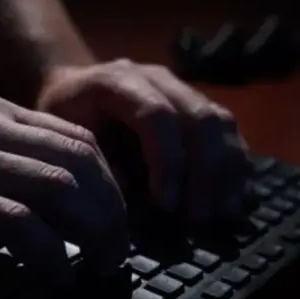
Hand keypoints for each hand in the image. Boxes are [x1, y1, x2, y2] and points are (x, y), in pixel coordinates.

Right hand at [0, 96, 126, 281]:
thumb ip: (9, 165)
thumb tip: (68, 207)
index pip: (80, 141)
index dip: (111, 186)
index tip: (117, 224)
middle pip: (81, 163)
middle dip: (112, 212)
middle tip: (117, 253)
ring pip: (60, 188)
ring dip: (91, 233)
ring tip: (96, 267)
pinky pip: (19, 222)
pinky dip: (48, 253)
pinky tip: (54, 275)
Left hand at [38, 59, 250, 223]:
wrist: (72, 87)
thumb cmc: (65, 121)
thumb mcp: (66, 141)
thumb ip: (97, 167)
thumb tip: (134, 206)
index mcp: (117, 81)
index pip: (156, 115)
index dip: (167, 162)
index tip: (167, 207)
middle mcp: (156, 77)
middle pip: (198, 118)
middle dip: (203, 174)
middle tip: (197, 220)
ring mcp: (181, 87)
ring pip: (220, 122)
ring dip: (225, 172)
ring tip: (221, 215)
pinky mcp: (198, 102)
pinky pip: (227, 129)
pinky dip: (234, 165)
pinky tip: (231, 199)